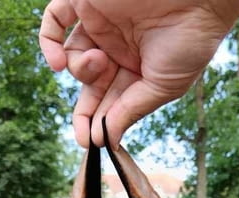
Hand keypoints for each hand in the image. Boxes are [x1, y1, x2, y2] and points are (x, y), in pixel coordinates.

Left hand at [39, 0, 238, 147]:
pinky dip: (49, 42)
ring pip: (74, 58)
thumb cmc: (189, 42)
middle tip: (84, 137)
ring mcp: (100, 26)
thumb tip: (108, 140)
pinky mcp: (87, 1)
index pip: (111, 100)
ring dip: (80, 70)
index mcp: (137, 70)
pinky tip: (58, 63)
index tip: (92, 143)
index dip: (99, 122)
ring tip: (100, 62)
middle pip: (90, 86)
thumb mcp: (161, 87)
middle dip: (85, 113)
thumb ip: (131, 111)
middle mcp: (117, 50)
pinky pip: (55, 20)